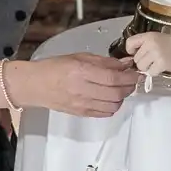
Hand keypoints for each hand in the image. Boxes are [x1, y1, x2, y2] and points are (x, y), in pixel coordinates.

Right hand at [8, 54, 136, 117]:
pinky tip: (110, 98)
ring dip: (122, 97)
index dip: (129, 76)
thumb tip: (125, 64)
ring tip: (120, 89)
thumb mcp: (79, 57)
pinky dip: (112, 106)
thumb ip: (104, 61)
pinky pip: (104, 113)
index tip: (136, 73)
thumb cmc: (55, 68)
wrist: (35, 85)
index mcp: (81, 71)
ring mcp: (81, 104)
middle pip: (116, 93)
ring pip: (113, 105)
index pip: (113, 77)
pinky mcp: (81, 113)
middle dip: (129, 87)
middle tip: (132, 81)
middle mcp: (82, 89)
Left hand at [125, 33, 170, 77]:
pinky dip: (155, 72)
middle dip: (143, 62)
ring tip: (158, 63)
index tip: (136, 53)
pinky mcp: (161, 63)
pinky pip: (150, 72)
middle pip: (136, 58)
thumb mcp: (159, 39)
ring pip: (141, 66)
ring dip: (148, 68)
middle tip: (154, 60)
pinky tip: (163, 67)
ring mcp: (156, 53)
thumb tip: (132, 55)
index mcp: (149, 35)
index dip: (131, 50)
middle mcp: (151, 43)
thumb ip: (146, 44)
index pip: (130, 42)